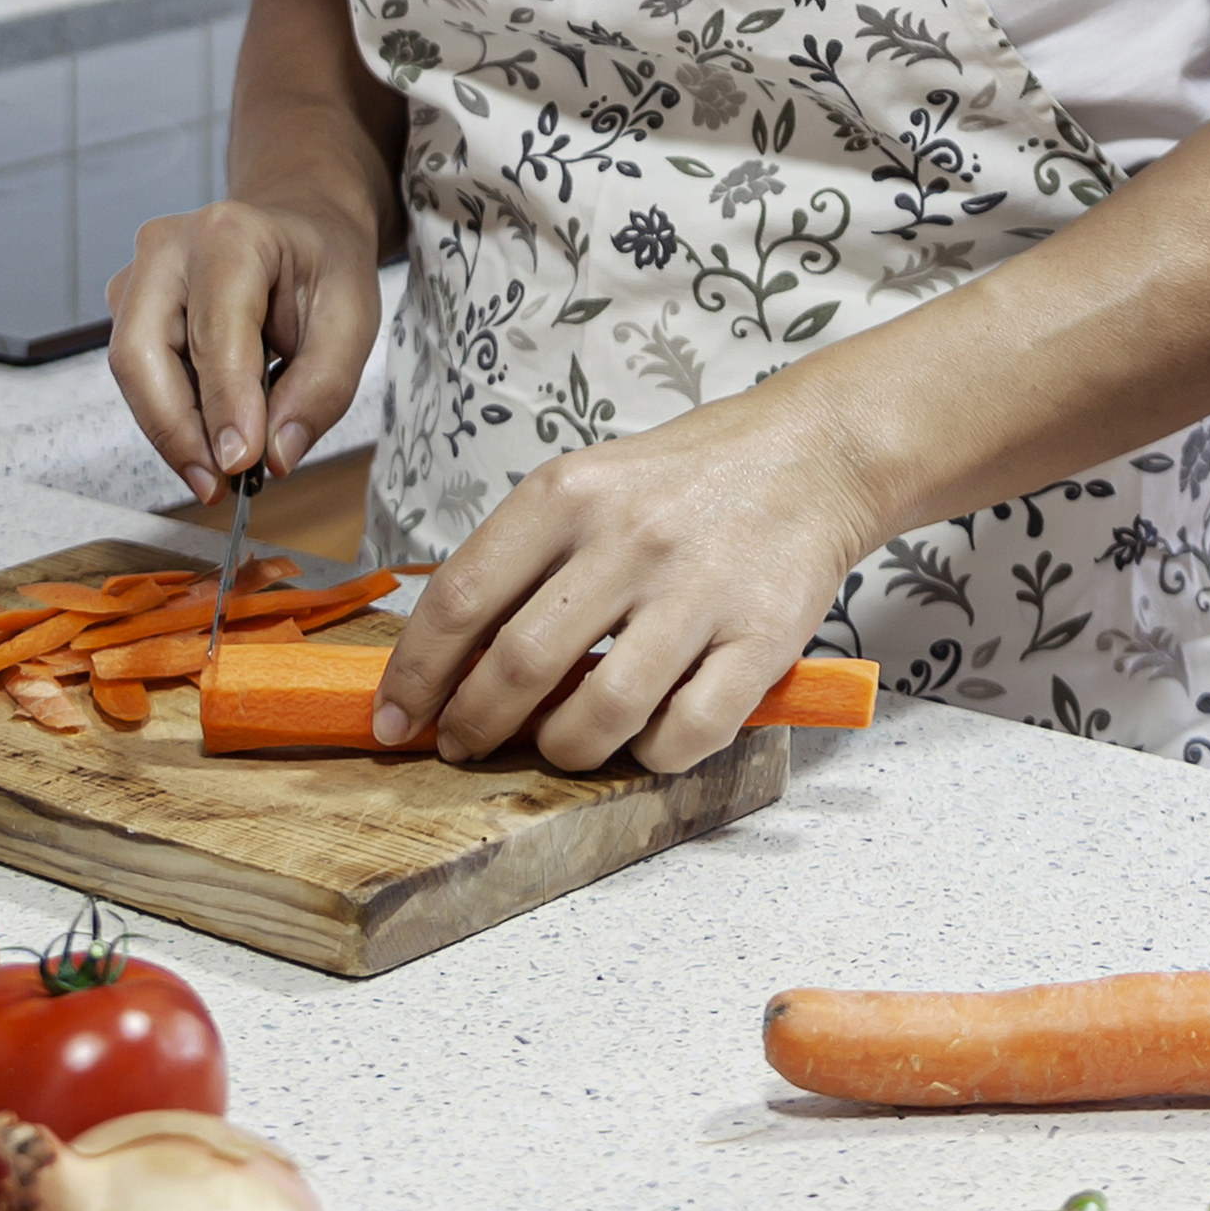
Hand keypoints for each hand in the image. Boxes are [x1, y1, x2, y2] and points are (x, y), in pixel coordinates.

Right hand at [106, 196, 383, 503]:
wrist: (300, 229)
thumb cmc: (323, 268)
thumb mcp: (352, 321)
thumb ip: (322, 389)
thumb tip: (274, 456)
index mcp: (229, 235)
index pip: (214, 333)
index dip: (225, 406)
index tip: (241, 465)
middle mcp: (167, 248)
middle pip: (141, 353)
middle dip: (176, 431)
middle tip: (217, 485)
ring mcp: (137, 277)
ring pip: (132, 372)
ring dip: (172, 431)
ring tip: (220, 470)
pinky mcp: (128, 308)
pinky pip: (139, 376)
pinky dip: (172, 417)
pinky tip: (210, 434)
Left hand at [372, 389, 877, 772]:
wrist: (815, 454)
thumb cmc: (681, 482)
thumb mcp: (582, 485)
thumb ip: (516, 562)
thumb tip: (443, 662)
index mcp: (565, 494)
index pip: (460, 600)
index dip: (415, 674)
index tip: (394, 718)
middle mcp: (628, 540)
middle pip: (519, 666)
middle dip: (474, 726)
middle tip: (463, 745)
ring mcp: (699, 591)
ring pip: (600, 714)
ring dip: (561, 750)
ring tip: (555, 744)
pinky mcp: (763, 638)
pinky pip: (687, 733)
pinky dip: (649, 756)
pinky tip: (639, 741)